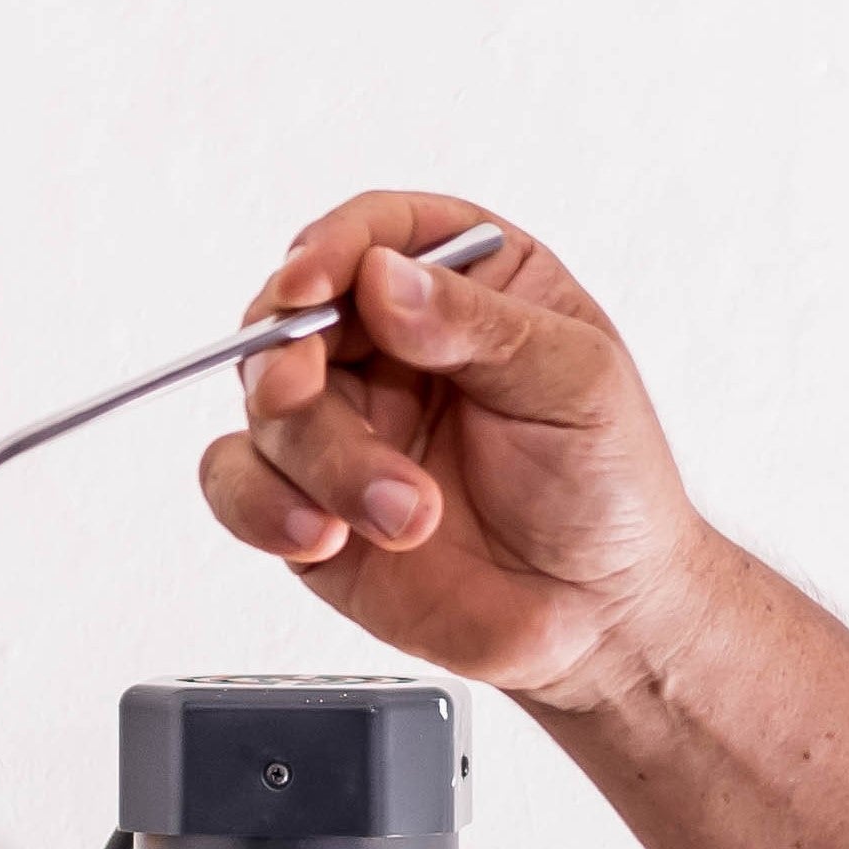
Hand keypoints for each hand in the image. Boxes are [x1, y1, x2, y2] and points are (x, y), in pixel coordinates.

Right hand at [200, 192, 710, 706]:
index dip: (330, 250)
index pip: (374, 233)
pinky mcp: (313, 499)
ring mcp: (348, 422)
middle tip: (299, 395)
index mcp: (465, 284)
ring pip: (268, 407)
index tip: (309, 286)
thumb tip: (384, 277)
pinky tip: (323, 535)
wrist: (600, 615)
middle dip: (290, 360)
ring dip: (322, 461)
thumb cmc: (608, 485)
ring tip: (408, 516)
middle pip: (295, 316)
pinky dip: (264, 506)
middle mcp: (392, 344)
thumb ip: (478, 325)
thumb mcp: (575, 382)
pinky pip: (239, 482)